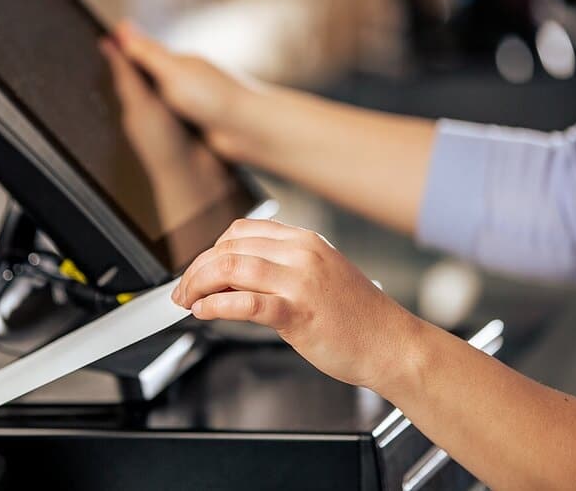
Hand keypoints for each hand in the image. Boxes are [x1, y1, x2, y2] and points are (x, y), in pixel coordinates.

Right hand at [112, 21, 260, 157]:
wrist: (247, 131)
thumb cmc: (214, 99)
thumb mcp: (172, 72)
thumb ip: (147, 52)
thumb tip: (121, 27)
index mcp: (182, 62)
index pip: (146, 52)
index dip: (125, 50)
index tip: (104, 45)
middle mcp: (190, 78)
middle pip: (156, 73)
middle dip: (137, 71)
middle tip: (112, 67)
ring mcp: (198, 100)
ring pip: (166, 95)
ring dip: (151, 94)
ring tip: (129, 94)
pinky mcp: (204, 121)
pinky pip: (177, 114)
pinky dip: (165, 114)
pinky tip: (159, 119)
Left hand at [171, 219, 419, 390]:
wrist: (393, 345)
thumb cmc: (359, 317)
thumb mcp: (321, 275)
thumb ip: (282, 268)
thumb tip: (236, 274)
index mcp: (304, 241)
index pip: (241, 231)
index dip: (210, 250)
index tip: (198, 269)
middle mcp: (301, 254)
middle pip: (229, 248)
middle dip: (196, 269)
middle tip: (182, 291)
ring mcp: (300, 282)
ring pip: (231, 268)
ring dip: (198, 285)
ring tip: (187, 301)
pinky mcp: (298, 312)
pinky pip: (245, 303)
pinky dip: (216, 306)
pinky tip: (204, 312)